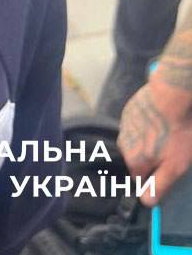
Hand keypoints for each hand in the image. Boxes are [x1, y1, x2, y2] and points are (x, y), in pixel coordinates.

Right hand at [119, 79, 191, 203]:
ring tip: (164, 132)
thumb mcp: (174, 166)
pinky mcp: (129, 109)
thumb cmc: (175, 132)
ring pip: (134, 140)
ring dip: (145, 140)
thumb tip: (145, 202)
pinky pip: (135, 123)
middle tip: (168, 148)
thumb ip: (158, 185)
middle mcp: (123, 143)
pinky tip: (158, 120)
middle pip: (135, 158)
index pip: (139, 179)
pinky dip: (144, 124)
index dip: (153, 175)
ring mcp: (124, 124)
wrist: (171, 95)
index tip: (165, 167)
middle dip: (148, 156)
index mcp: (133, 160)